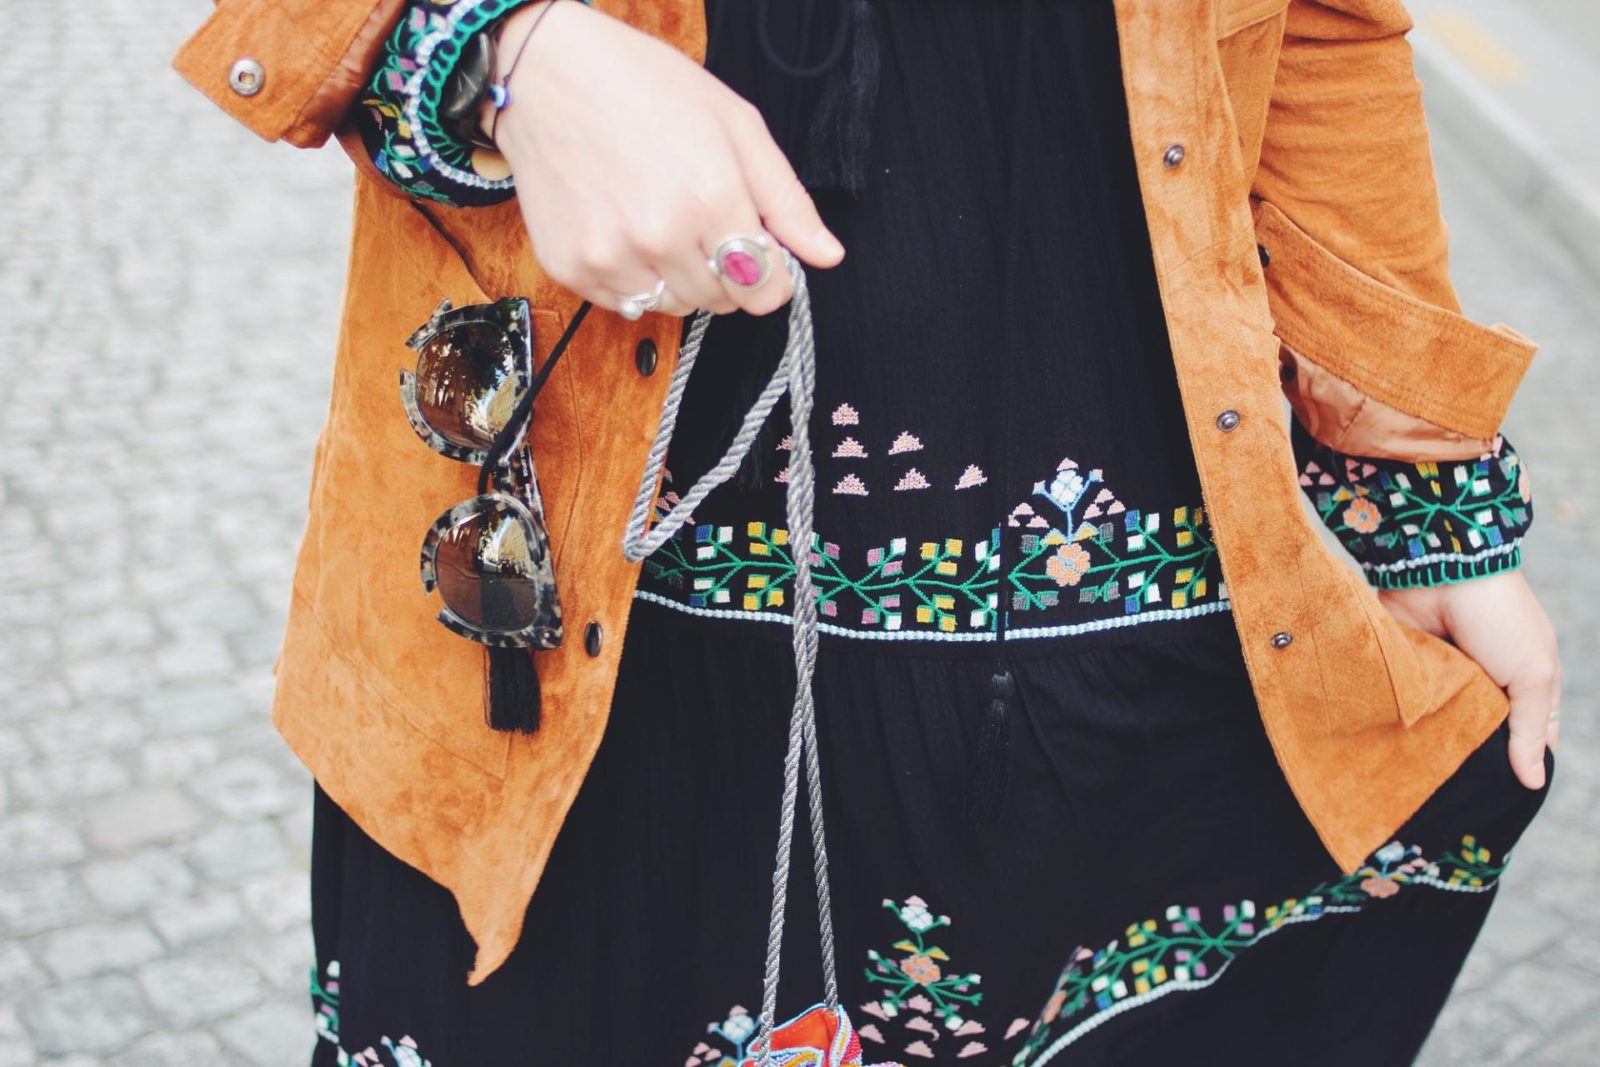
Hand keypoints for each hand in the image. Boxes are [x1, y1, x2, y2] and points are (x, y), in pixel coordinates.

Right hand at [478, 0, 845, 317]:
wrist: (545, 75)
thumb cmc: (643, 87)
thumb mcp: (735, 125)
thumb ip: (786, 199)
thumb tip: (826, 255)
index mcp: (711, 198)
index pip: (765, 291)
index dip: (770, 275)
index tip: (758, 255)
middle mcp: (661, 236)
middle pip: (722, 302)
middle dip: (724, 270)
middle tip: (700, 219)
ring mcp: (611, 257)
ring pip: (673, 307)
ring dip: (679, 278)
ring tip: (660, 220)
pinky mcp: (572, 268)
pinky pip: (624, 304)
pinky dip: (632, 279)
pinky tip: (623, 229)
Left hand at [1377, 569, 1560, 788]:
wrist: (1443, 570)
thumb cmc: (1500, 618)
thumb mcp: (1531, 675)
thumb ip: (1529, 730)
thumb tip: (1534, 782)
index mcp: (1524, 688)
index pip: (1526, 742)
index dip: (1515, 768)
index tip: (1497, 801)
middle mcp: (1486, 687)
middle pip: (1479, 737)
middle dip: (1467, 760)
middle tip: (1451, 798)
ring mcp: (1448, 679)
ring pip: (1442, 726)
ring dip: (1433, 743)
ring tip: (1419, 783)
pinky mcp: (1414, 670)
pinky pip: (1410, 706)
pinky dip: (1406, 722)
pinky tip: (1394, 750)